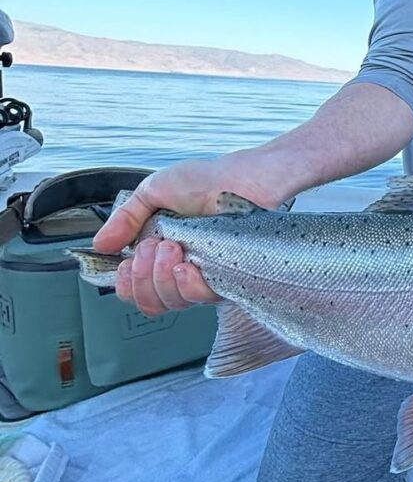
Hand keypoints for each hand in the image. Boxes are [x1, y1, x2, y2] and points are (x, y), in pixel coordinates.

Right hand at [93, 156, 279, 317]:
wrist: (244, 177)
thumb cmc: (207, 181)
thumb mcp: (153, 192)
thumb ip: (125, 220)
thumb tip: (100, 245)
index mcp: (161, 253)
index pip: (136, 289)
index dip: (125, 284)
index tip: (125, 263)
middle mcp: (182, 269)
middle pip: (150, 303)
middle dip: (141, 276)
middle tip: (153, 246)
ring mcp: (205, 276)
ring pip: (172, 303)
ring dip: (161, 276)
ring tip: (172, 247)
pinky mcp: (227, 279)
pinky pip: (200, 299)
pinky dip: (186, 285)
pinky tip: (186, 265)